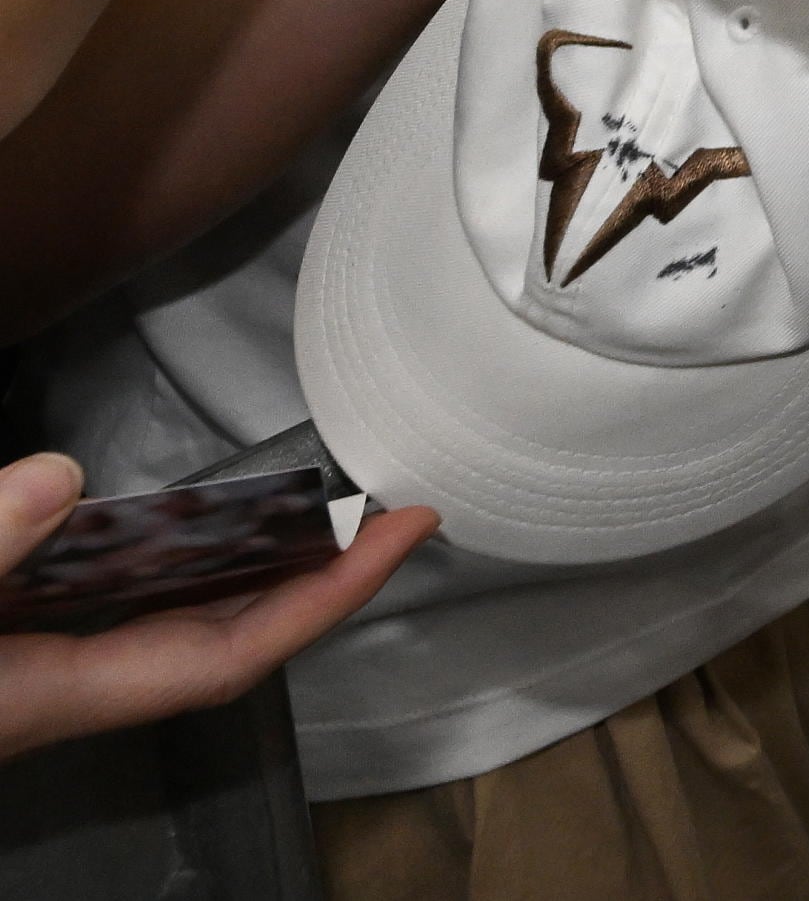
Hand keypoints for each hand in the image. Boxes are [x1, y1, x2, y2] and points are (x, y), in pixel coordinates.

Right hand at [0, 453, 436, 768]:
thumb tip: (58, 479)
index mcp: (52, 698)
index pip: (231, 656)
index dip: (328, 597)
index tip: (400, 535)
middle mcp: (65, 696)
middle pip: (231, 639)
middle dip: (320, 577)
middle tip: (389, 512)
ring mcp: (47, 675)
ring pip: (182, 626)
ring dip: (256, 570)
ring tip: (320, 509)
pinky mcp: (24, 653)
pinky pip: (126, 611)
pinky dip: (176, 568)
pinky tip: (191, 530)